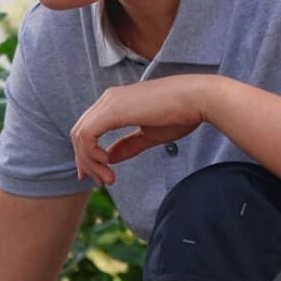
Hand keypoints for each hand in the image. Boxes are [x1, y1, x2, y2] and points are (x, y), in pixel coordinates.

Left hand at [69, 73, 223, 186]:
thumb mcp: (149, 134)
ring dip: (90, 162)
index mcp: (116, 102)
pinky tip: (107, 163)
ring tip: (108, 179)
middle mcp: (108, 99)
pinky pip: (86, 136)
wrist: (201, 98)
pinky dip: (91, 153)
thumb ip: (128, 145)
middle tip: (100, 182)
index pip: (88, 129)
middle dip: (85, 161)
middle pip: (79, 133)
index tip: (96, 175)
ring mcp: (109, 102)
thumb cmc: (182, 114)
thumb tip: (109, 158)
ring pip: (80, 136)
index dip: (86, 154)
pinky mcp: (112, 110)